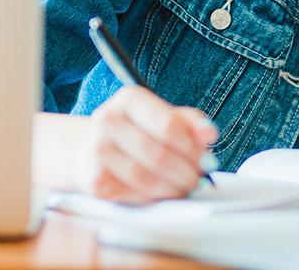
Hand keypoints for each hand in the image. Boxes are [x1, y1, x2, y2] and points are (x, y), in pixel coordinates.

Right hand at [34, 87, 217, 203]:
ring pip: (147, 179)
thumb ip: (189, 123)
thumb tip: (210, 133)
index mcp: (129, 98)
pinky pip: (134, 195)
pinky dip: (154, 198)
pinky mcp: (94, 180)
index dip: (192, 147)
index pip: (169, 126)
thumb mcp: (162, 117)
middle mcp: (108, 120)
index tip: (205, 157)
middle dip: (187, 172)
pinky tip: (161, 193)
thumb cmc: (134, 131)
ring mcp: (97, 150)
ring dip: (173, 189)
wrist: (88, 150)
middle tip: (198, 179)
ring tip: (184, 188)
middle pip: (159, 155)